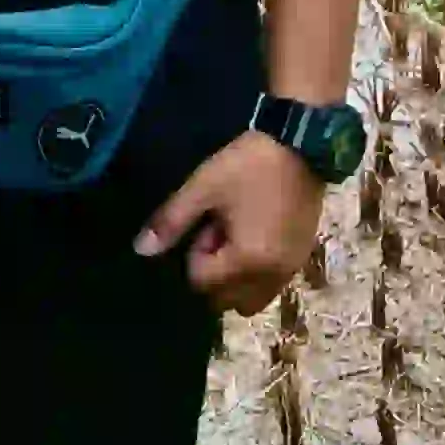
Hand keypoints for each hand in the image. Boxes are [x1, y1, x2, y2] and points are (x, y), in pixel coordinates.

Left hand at [134, 130, 323, 316]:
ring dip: (238, 279)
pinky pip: (272, 284)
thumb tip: (141, 250)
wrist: (303, 144)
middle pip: (228, 300)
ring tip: (239, 235)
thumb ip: (172, 221)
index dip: (197, 252)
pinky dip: (258, 273)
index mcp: (247, 262)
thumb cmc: (250, 166)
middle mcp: (272, 276)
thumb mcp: (204, 187)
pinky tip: (258, 234)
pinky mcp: (303, 258)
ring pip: (253, 298)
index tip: (207, 223)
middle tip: (221, 231)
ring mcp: (291, 269)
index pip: (203, 281)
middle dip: (216, 273)